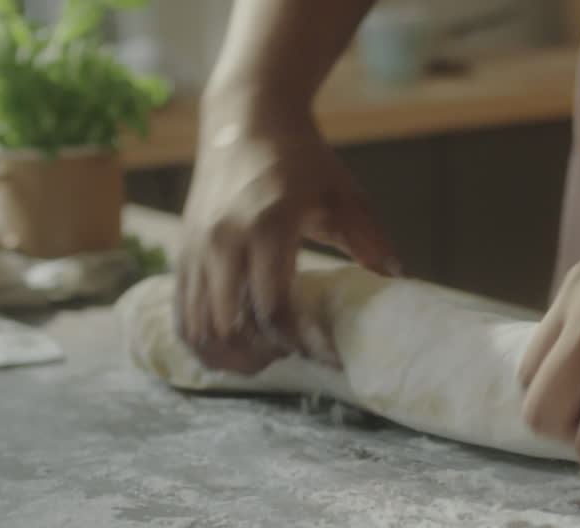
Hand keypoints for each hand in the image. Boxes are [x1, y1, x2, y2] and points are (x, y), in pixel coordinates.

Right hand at [176, 107, 395, 373]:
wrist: (246, 118)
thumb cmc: (301, 157)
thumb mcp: (344, 193)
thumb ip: (370, 237)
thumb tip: (398, 277)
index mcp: (266, 227)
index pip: (275, 308)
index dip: (303, 343)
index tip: (331, 356)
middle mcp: (223, 241)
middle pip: (232, 329)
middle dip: (266, 357)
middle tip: (297, 356)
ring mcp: (195, 249)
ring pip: (200, 329)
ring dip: (231, 357)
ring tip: (265, 358)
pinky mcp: (181, 252)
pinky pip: (181, 314)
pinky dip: (202, 343)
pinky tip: (231, 351)